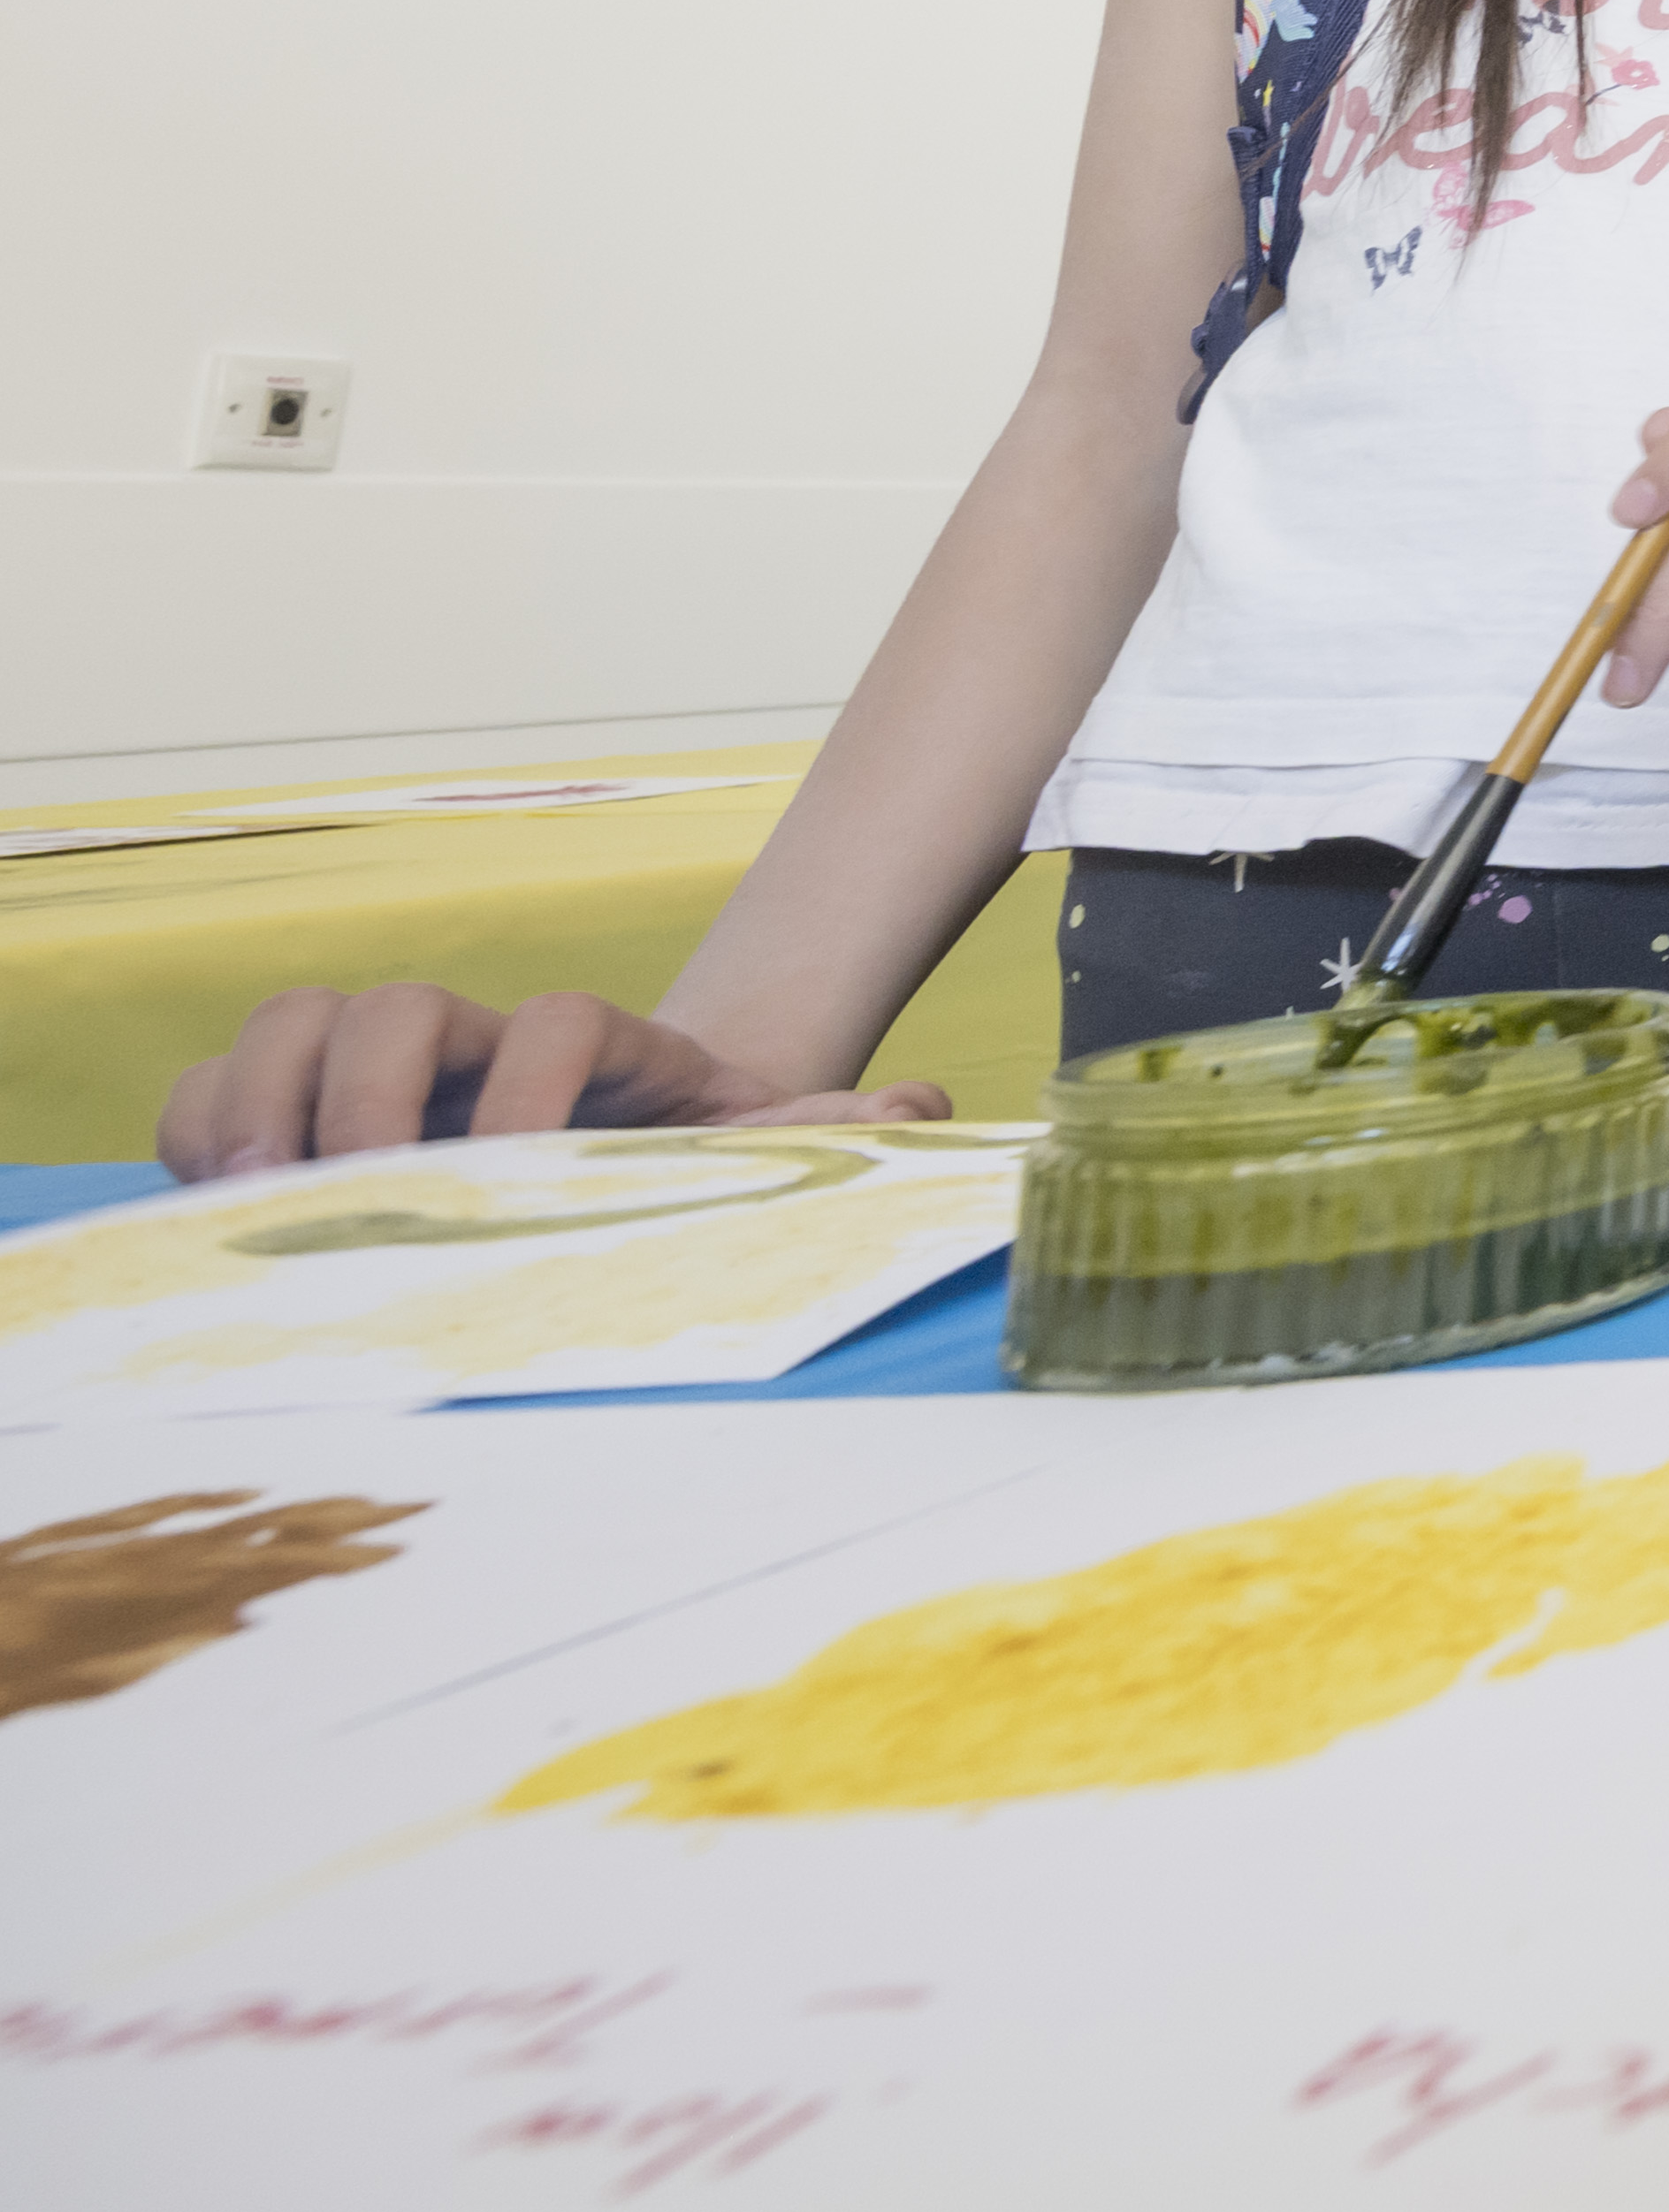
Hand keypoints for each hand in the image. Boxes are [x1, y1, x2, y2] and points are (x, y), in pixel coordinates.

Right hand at [160, 983, 947, 1181]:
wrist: (626, 1146)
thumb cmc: (690, 1157)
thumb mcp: (767, 1146)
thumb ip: (834, 1128)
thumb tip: (923, 1107)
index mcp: (599, 1044)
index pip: (556, 1023)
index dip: (531, 1081)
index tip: (518, 1166)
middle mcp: (477, 1035)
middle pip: (399, 1004)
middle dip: (367, 1085)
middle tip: (346, 1185)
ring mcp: (379, 1063)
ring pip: (296, 1022)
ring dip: (259, 1100)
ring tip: (250, 1198)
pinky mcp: (301, 1107)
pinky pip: (214, 1088)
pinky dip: (200, 1131)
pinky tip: (209, 1207)